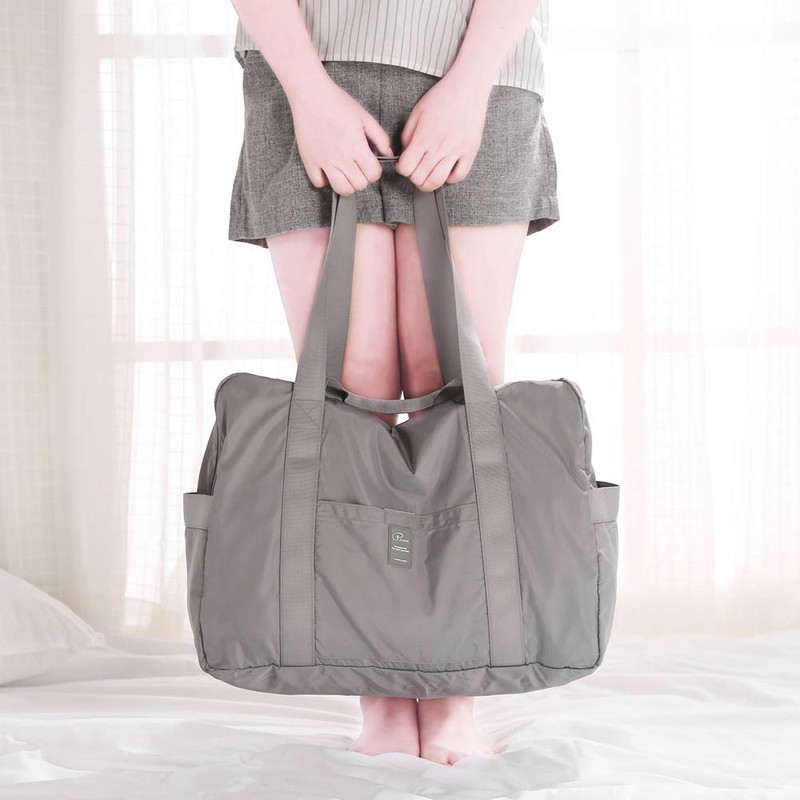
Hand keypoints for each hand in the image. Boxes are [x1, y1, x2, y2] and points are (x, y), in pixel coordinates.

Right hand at [289, 78, 394, 195]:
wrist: (311, 95)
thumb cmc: (338, 103)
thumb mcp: (365, 117)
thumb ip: (380, 137)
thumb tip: (387, 153)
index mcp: (357, 147)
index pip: (373, 174)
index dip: (375, 171)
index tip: (371, 165)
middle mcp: (341, 158)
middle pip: (359, 185)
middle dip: (363, 178)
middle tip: (359, 168)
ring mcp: (324, 162)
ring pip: (341, 189)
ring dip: (347, 184)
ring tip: (346, 173)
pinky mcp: (310, 161)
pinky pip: (319, 183)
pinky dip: (324, 180)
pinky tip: (328, 169)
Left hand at [395, 73, 490, 190]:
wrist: (468, 88)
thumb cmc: (442, 97)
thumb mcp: (417, 112)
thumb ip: (408, 134)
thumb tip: (406, 153)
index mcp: (423, 137)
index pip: (406, 167)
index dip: (402, 169)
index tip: (404, 165)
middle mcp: (439, 147)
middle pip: (419, 178)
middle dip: (413, 177)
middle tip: (415, 171)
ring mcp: (455, 151)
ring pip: (438, 181)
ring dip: (429, 184)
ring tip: (427, 177)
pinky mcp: (469, 152)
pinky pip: (459, 176)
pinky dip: (450, 179)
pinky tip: (446, 171)